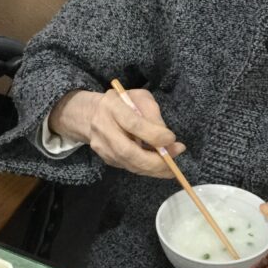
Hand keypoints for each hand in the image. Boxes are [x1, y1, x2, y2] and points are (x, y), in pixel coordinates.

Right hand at [49, 87, 184, 178]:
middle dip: (155, 161)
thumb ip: (153, 114)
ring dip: (153, 169)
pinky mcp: (106, 158)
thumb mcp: (139, 98)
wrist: (92, 114)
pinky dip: (146, 170)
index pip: (133, 124)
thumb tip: (166, 140)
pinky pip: (129, 167)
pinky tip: (159, 167)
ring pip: (129, 164)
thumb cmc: (122, 103)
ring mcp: (102, 146)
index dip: (154, 135)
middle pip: (129, 151)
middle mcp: (103, 128)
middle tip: (174, 161)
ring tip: (171, 168)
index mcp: (112, 107)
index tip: (172, 139)